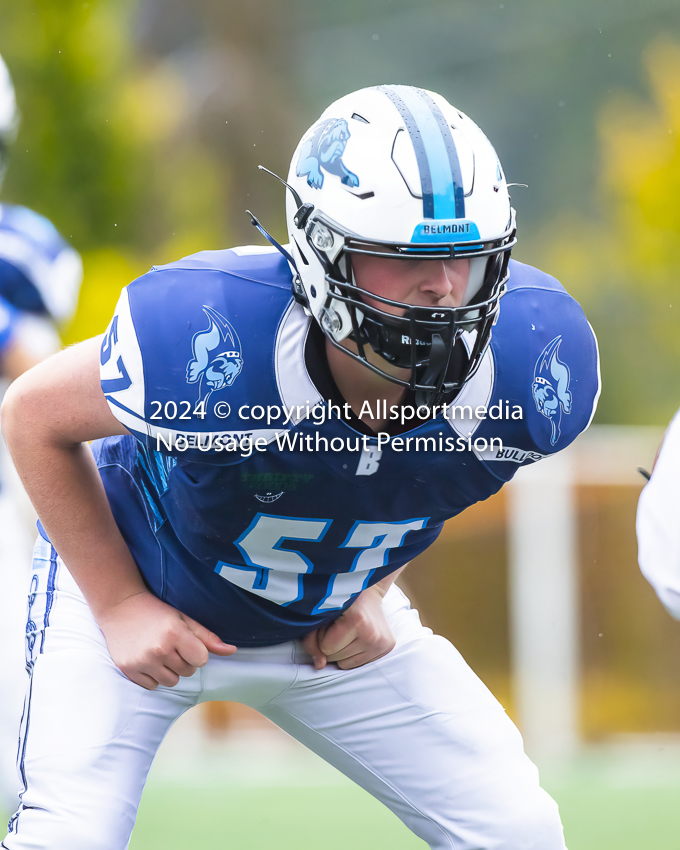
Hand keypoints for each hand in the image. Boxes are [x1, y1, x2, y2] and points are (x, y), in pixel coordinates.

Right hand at [97, 590, 236, 689]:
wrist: (120, 608)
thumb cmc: (156, 612)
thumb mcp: (184, 619)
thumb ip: (208, 638)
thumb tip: (232, 651)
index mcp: (175, 633)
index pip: (201, 660)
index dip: (196, 652)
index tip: (186, 642)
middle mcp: (159, 649)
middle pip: (188, 672)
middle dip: (183, 661)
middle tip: (170, 645)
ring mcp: (142, 661)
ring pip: (171, 682)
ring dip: (169, 671)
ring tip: (160, 652)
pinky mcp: (129, 670)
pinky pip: (152, 686)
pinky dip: (153, 676)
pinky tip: (147, 659)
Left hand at [302, 585, 394, 669]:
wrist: (368, 590)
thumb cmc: (341, 601)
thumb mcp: (321, 614)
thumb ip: (312, 639)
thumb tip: (319, 665)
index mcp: (357, 621)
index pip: (326, 648)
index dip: (322, 637)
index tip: (330, 622)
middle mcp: (373, 634)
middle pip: (336, 658)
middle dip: (332, 645)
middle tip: (339, 626)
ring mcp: (383, 642)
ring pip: (346, 664)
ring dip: (342, 651)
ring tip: (348, 632)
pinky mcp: (388, 647)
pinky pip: (359, 664)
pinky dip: (353, 654)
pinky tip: (357, 638)